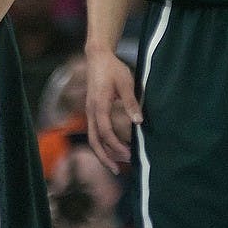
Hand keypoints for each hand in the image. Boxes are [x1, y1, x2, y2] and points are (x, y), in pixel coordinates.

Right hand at [85, 49, 141, 173]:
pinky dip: (102, 144)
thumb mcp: (125, 83)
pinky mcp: (91, 111)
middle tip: (118, 170)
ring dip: (103, 153)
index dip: (116, 146)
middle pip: (94, 141)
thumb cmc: (112, 68)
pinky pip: (94, 132)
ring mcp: (89, 111)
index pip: (105, 132)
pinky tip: (113, 149)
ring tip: (116, 165)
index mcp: (99, 105)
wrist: (97, 57)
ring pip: (92, 138)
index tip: (129, 155)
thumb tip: (139, 121)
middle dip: (105, 158)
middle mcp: (91, 111)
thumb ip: (131, 102)